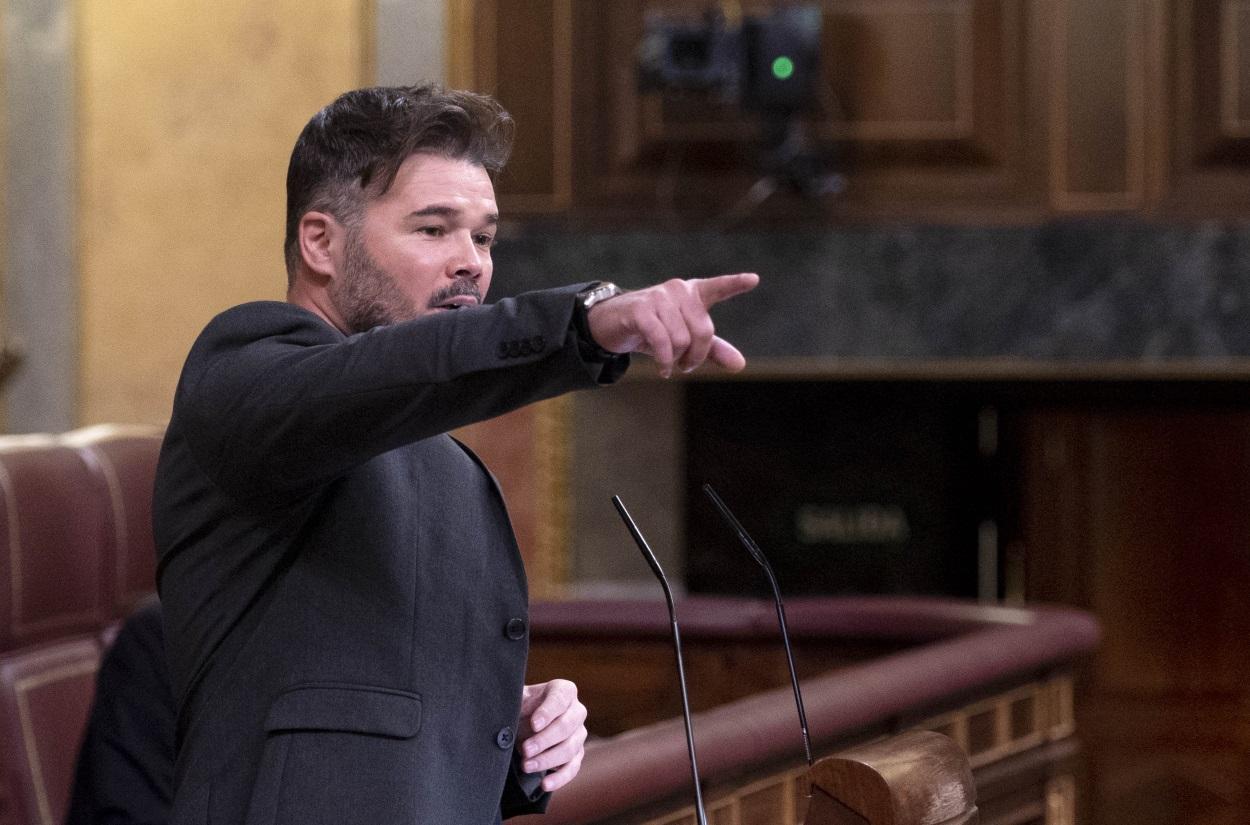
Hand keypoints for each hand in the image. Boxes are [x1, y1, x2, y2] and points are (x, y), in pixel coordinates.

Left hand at [517, 679, 587, 792]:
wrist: (524, 722)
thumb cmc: (521, 706)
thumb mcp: (517, 698)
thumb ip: (516, 702)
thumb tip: (508, 714)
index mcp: (563, 691)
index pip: (561, 698)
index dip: (548, 712)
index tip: (534, 724)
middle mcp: (576, 711)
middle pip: (567, 726)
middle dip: (545, 740)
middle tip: (526, 749)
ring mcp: (579, 734)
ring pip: (570, 748)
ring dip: (547, 759)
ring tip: (526, 766)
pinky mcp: (577, 755)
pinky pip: (572, 768)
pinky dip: (559, 778)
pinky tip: (544, 784)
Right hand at [586, 273, 758, 376]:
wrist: (612, 325)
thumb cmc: (653, 330)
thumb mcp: (684, 340)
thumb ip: (712, 350)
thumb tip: (739, 365)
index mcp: (693, 294)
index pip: (718, 288)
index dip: (735, 284)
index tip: (754, 280)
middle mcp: (678, 290)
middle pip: (703, 331)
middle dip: (696, 356)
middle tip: (684, 365)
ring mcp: (659, 297)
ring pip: (682, 340)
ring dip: (676, 360)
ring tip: (668, 363)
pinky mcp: (641, 310)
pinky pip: (662, 341)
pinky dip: (664, 361)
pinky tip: (663, 369)